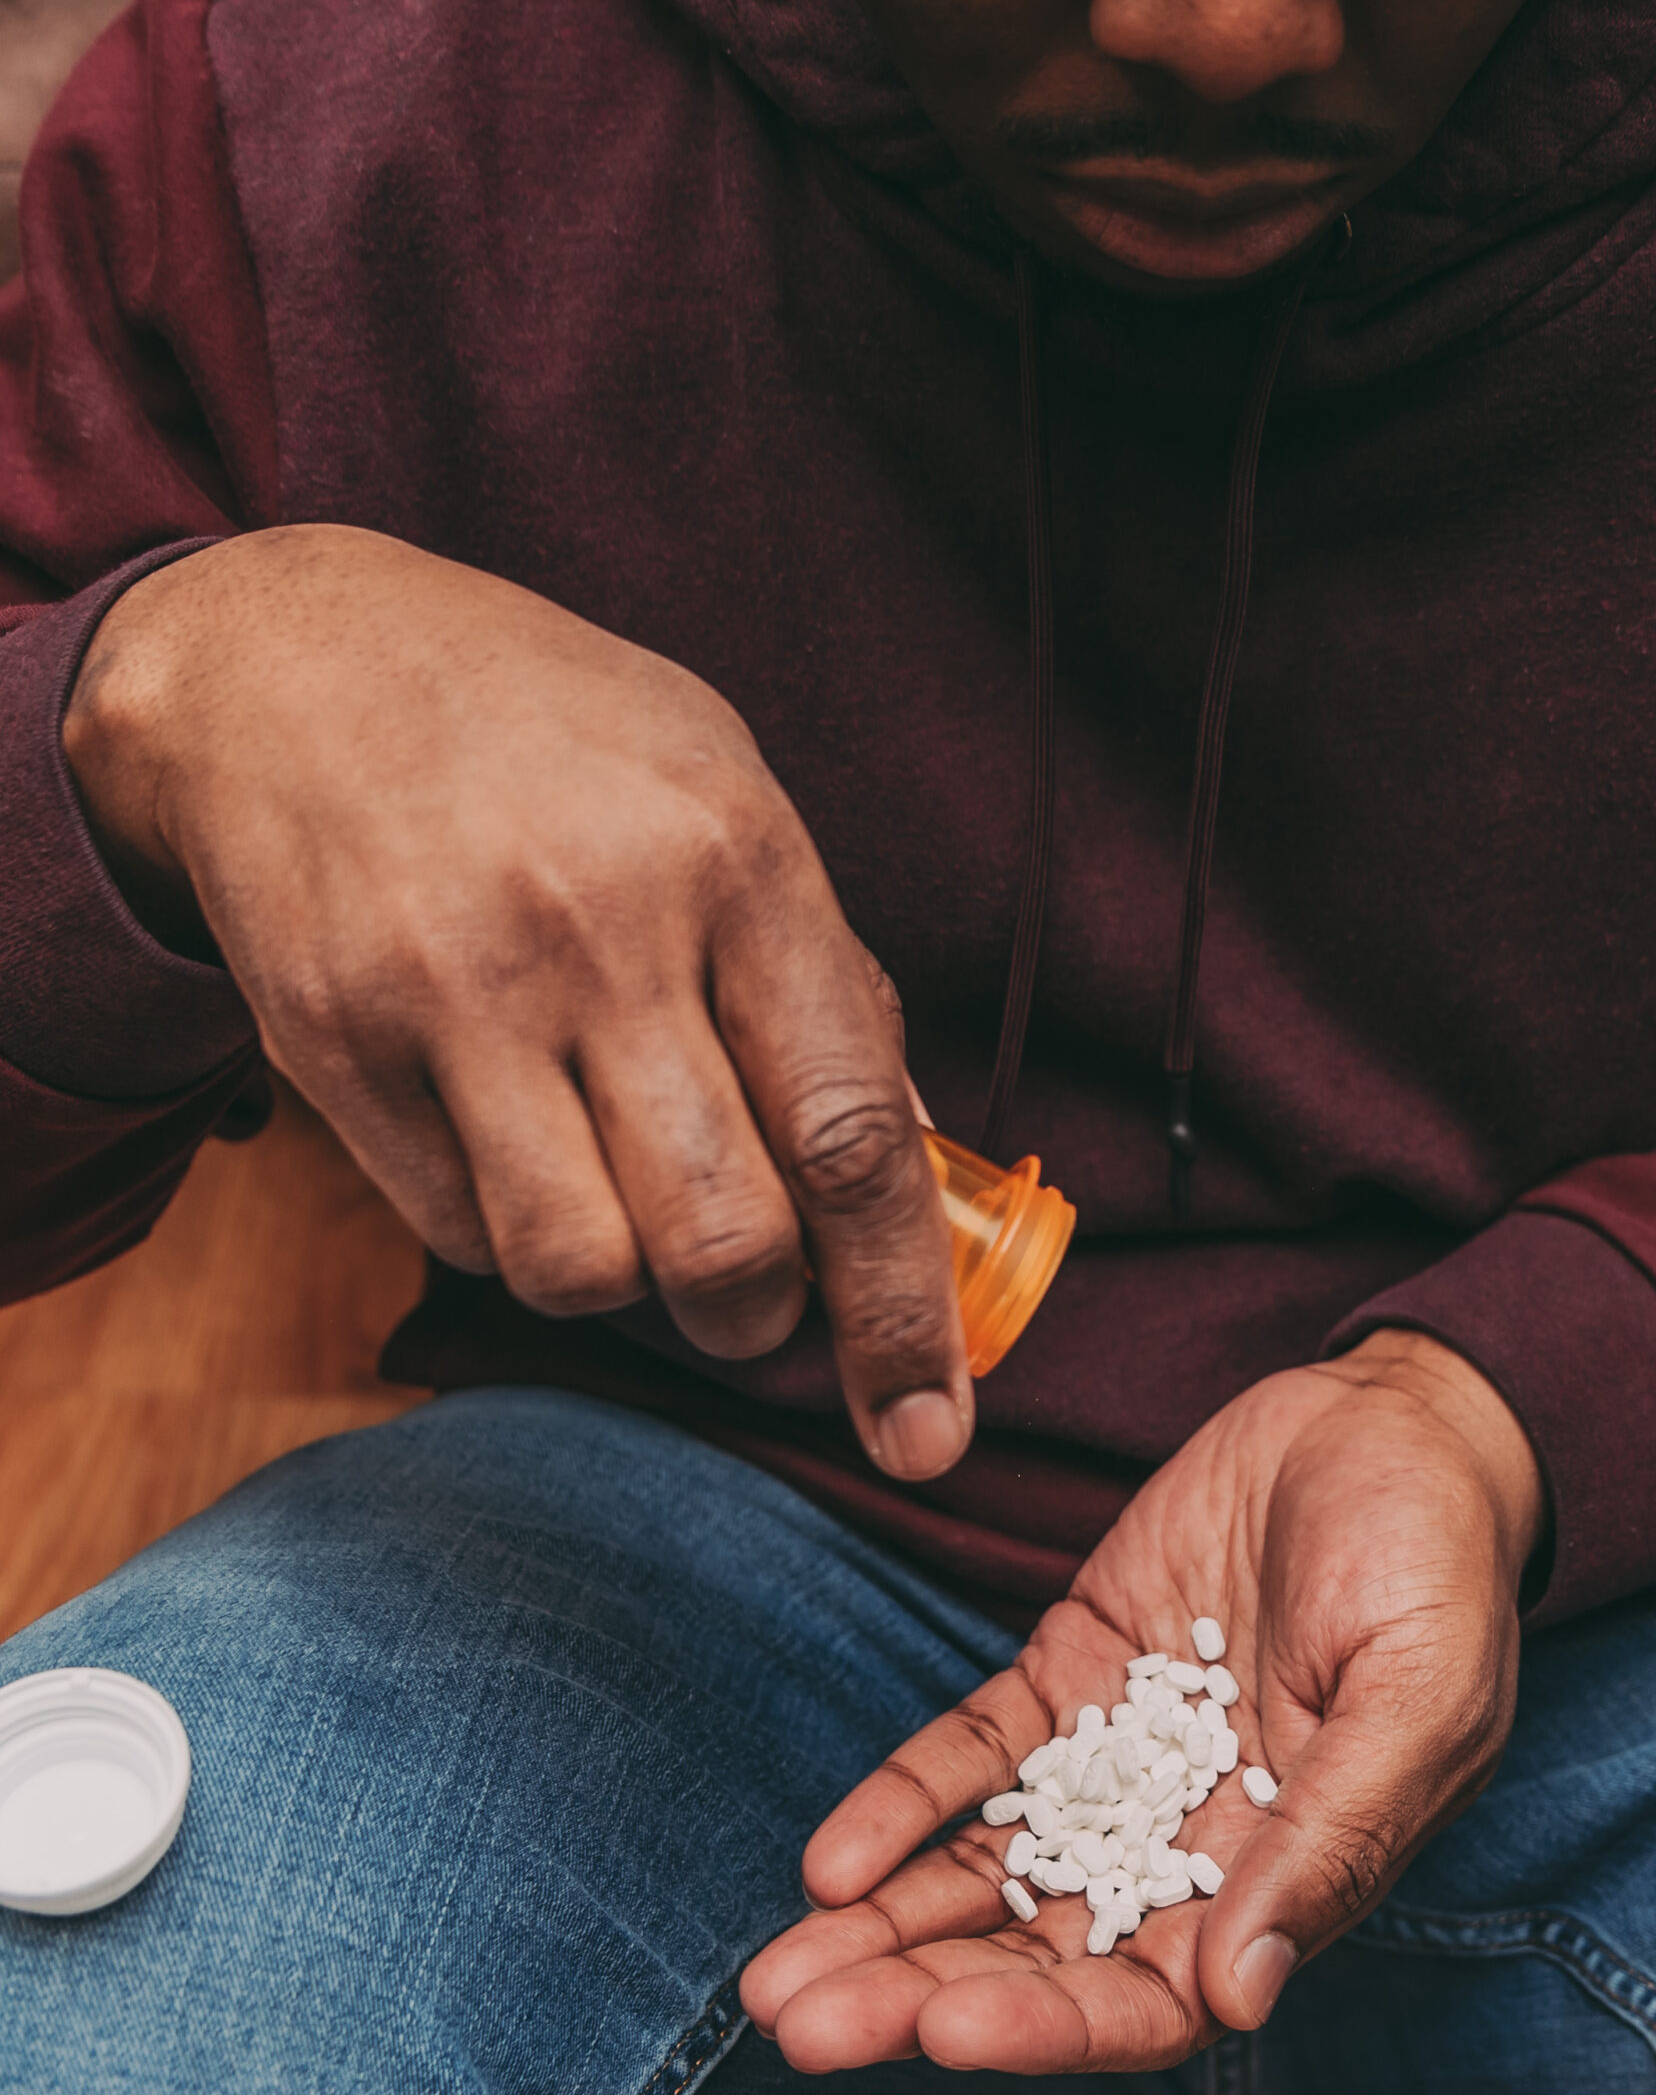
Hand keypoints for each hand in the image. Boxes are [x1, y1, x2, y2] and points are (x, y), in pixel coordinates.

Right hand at [63, 526, 969, 1479]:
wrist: (286, 665)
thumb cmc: (552, 743)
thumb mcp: (726, 794)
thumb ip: (826, 984)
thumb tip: (918, 1173)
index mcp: (738, 861)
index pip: (852, 1136)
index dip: (904, 1311)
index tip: (930, 1428)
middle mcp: (601, 932)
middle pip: (723, 1242)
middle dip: (758, 1320)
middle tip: (751, 1290)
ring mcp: (458, 994)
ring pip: (582, 1270)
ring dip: (627, 1285)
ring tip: (622, 1201)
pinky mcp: (338, 1051)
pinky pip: (462, 1237)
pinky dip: (513, 1233)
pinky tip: (512, 1135)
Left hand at [743, 1329, 1547, 2071]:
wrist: (1393, 1425)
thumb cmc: (1438, 1565)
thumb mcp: (1419, 1696)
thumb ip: (1333, 1840)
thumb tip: (1242, 1995)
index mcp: (1284, 1882)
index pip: (1152, 1999)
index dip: (1050, 2026)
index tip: (948, 2031)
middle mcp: (1185, 1847)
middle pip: (1039, 1954)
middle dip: (920, 1994)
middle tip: (805, 2025)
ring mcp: (1114, 1762)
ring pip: (986, 1871)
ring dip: (884, 1928)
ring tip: (775, 1981)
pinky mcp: (1068, 1675)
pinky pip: (973, 1755)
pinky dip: (903, 1805)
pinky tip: (830, 1859)